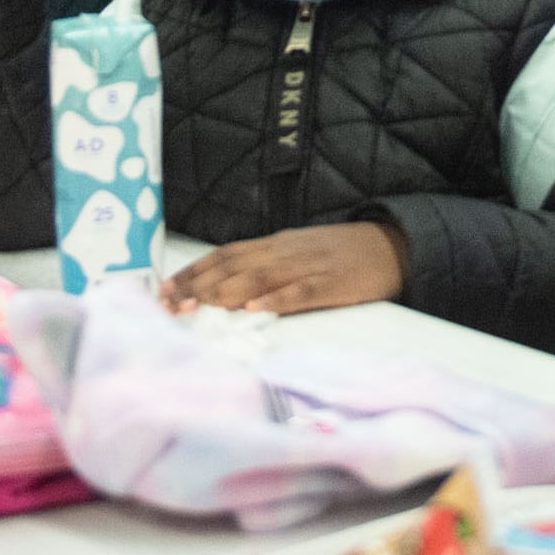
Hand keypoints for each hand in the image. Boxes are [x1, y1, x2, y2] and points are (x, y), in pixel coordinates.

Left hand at [166, 222, 403, 317]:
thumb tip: (221, 288)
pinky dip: (276, 299)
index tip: (162, 290)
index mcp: (275, 244)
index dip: (192, 271)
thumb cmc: (340, 254)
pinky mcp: (333, 282)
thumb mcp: (297, 252)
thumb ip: (265, 266)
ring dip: (224, 293)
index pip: (224, 255)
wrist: (391, 245)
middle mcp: (285, 250)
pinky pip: (302, 290)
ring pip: (260, 276)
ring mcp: (309, 265)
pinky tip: (255, 310)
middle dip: (197, 286)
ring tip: (197, 309)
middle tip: (167, 306)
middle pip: (234, 265)